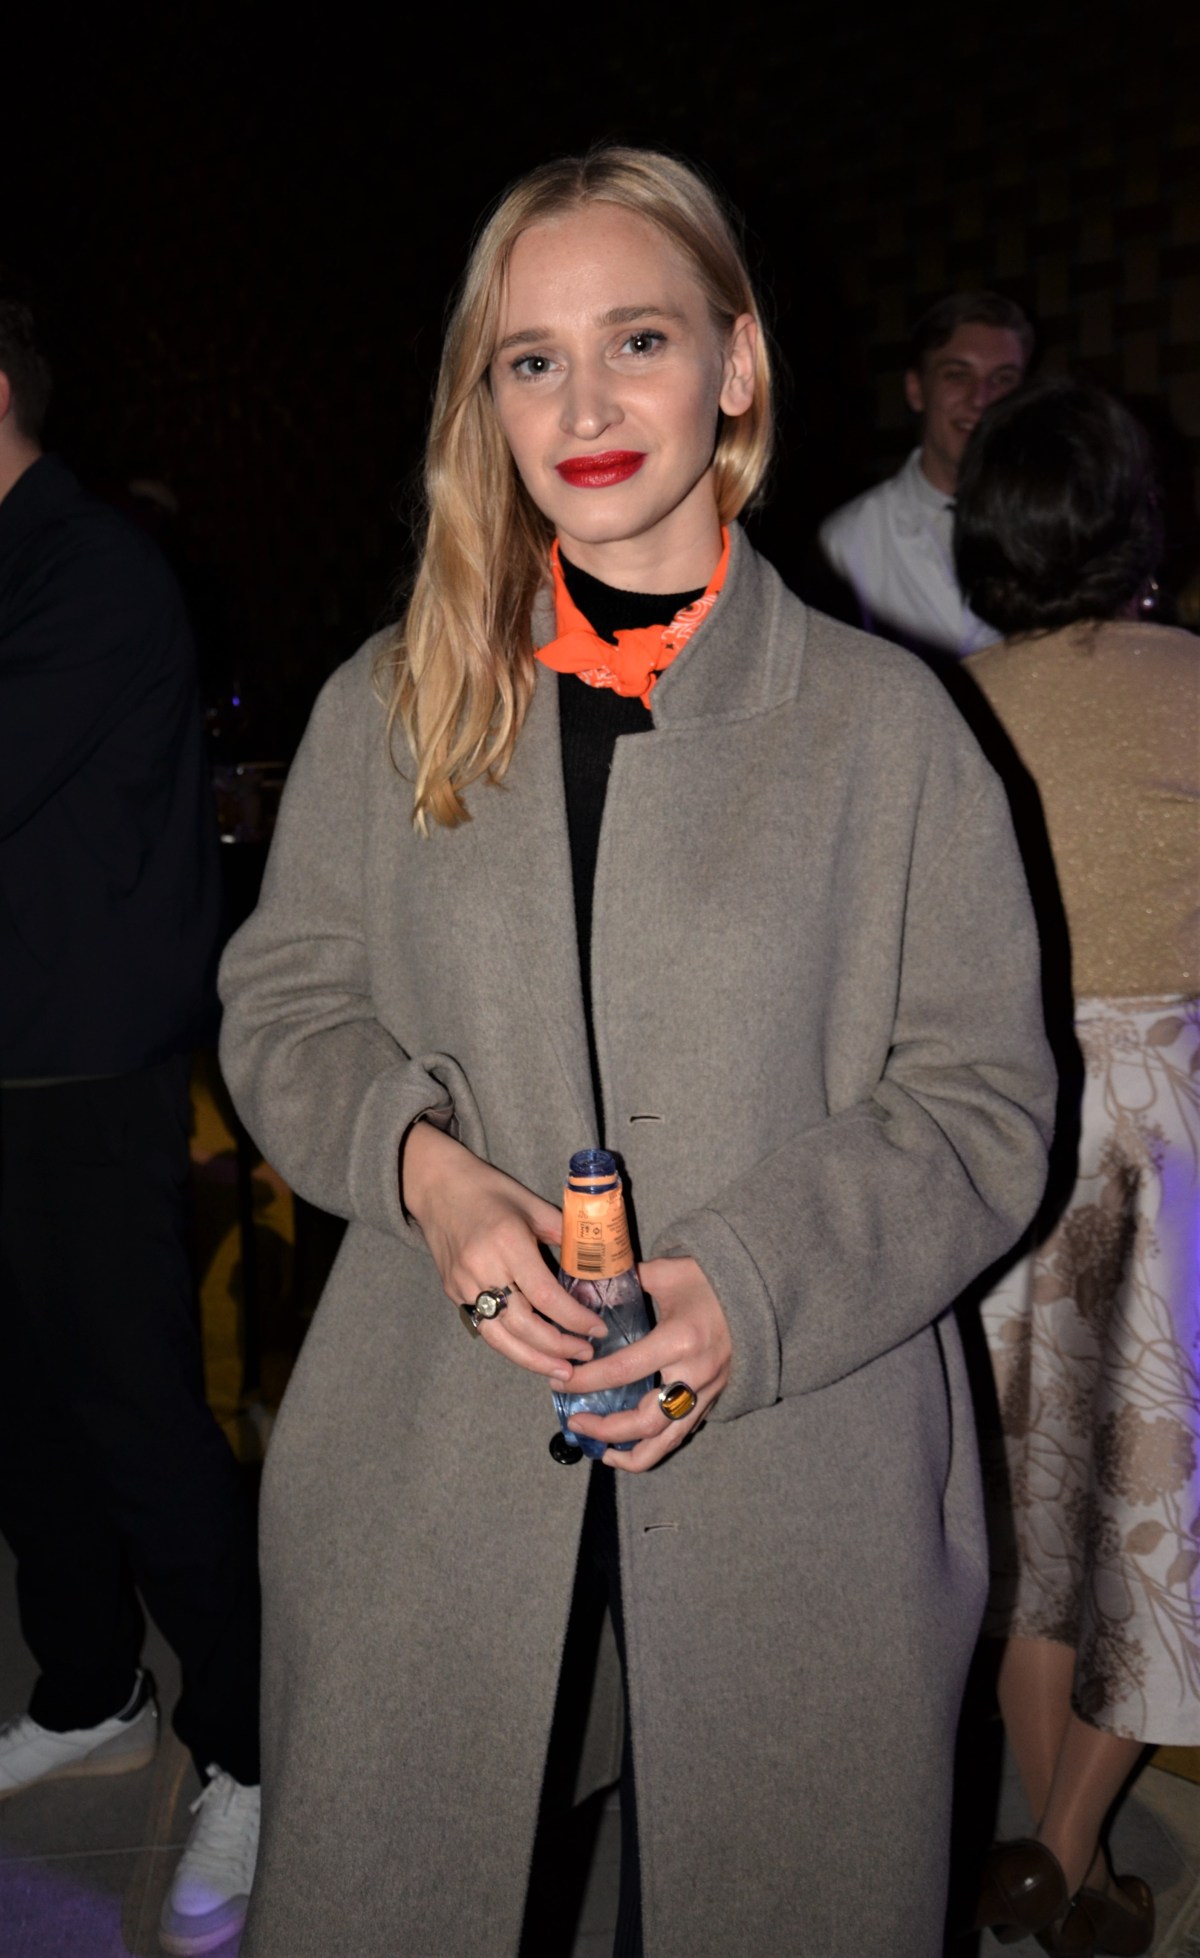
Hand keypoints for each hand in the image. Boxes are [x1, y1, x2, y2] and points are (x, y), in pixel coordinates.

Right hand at [401, 1122, 604, 1377]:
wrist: (437, 1186)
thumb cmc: (490, 1190)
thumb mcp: (533, 1204)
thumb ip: (563, 1235)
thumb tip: (594, 1265)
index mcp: (507, 1242)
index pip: (545, 1295)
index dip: (574, 1319)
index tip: (597, 1329)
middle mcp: (482, 1268)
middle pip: (522, 1325)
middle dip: (557, 1348)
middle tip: (585, 1356)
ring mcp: (462, 1284)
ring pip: (499, 1338)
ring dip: (533, 1360)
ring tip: (562, 1371)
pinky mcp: (452, 1293)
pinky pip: (485, 1328)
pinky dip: (511, 1346)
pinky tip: (534, 1353)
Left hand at [563, 1254, 731, 1471]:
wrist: (757, 1295)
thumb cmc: (709, 1281)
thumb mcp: (667, 1272)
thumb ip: (627, 1281)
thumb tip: (589, 1288)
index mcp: (679, 1340)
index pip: (623, 1371)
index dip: (587, 1382)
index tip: (561, 1384)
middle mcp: (695, 1374)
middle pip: (645, 1421)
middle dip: (605, 1429)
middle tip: (575, 1421)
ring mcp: (706, 1392)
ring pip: (666, 1441)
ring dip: (629, 1454)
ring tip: (600, 1451)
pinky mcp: (712, 1400)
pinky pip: (680, 1434)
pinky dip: (652, 1447)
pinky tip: (628, 1448)